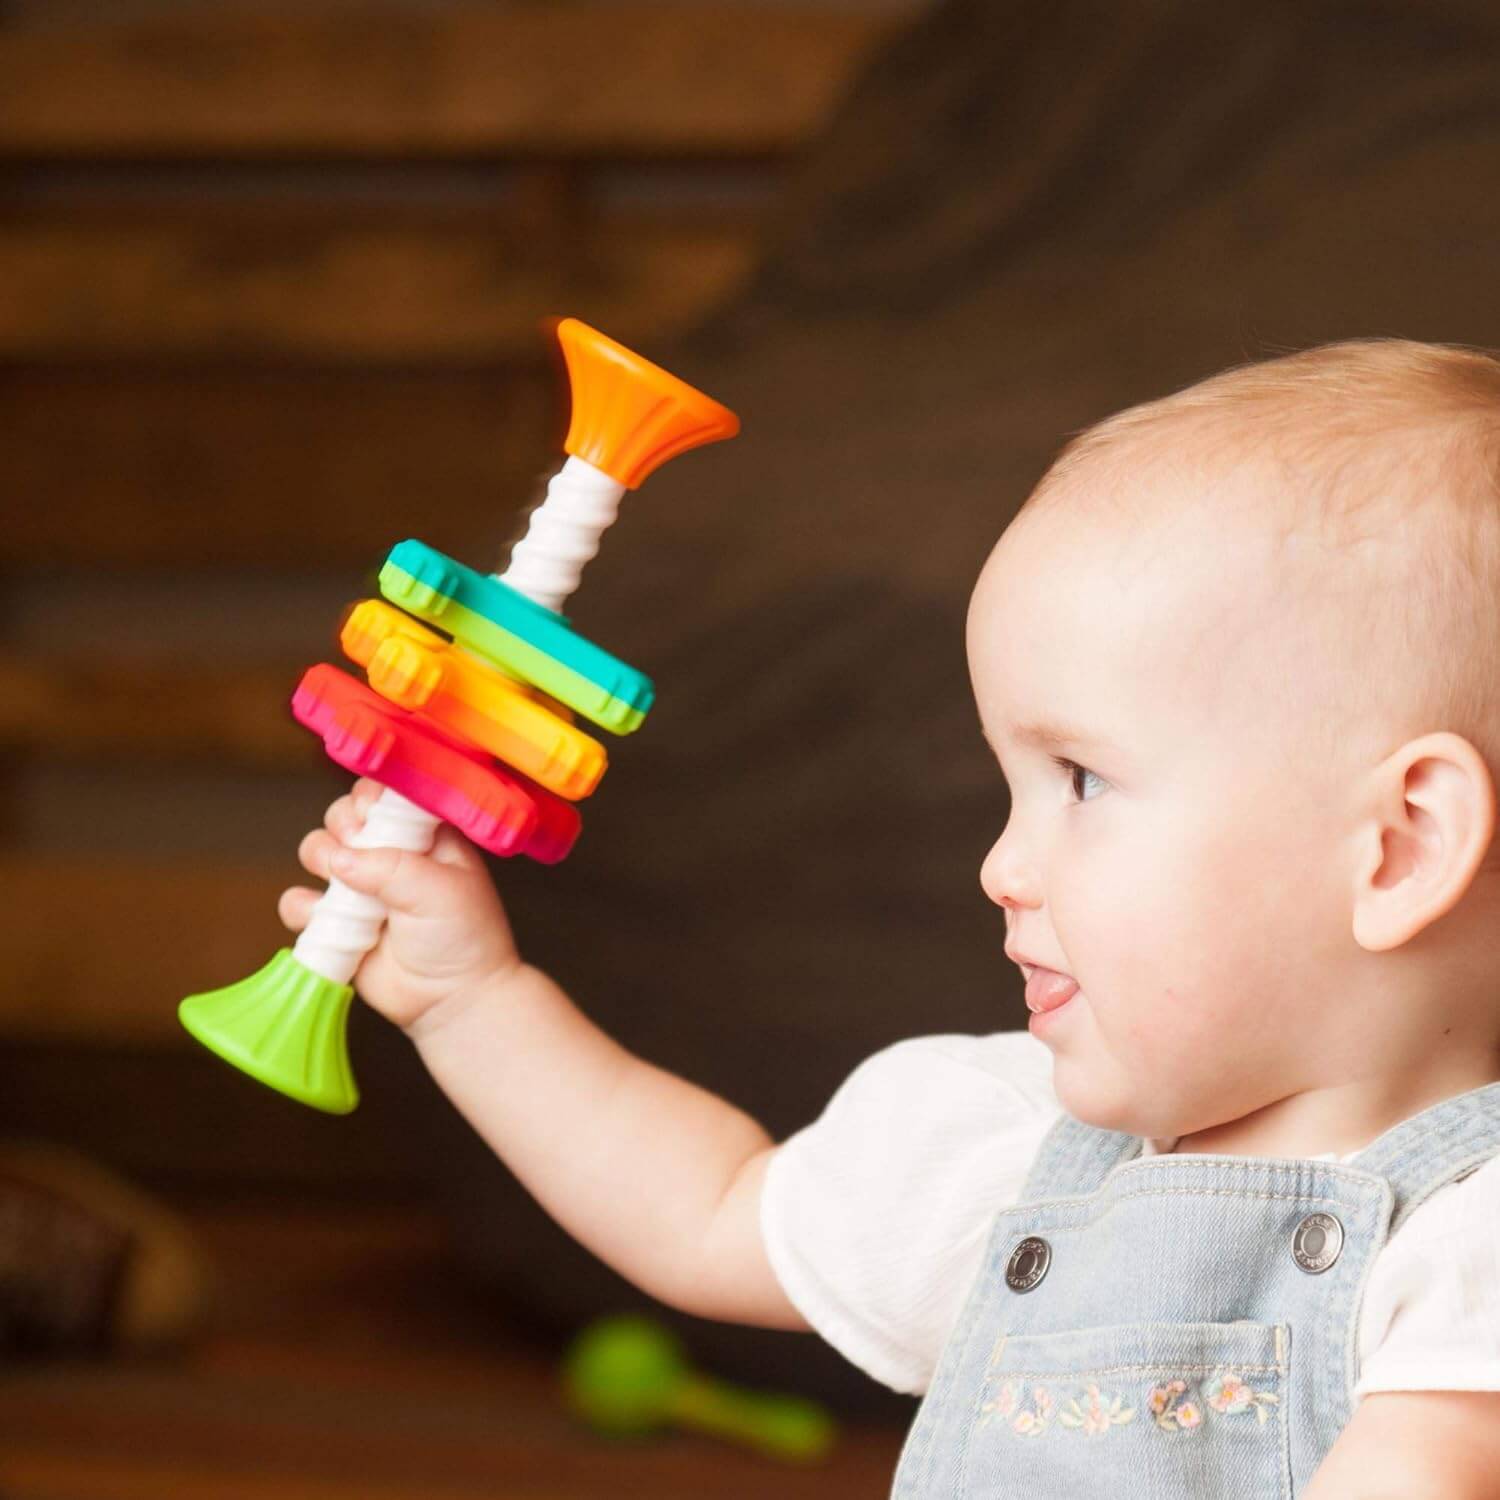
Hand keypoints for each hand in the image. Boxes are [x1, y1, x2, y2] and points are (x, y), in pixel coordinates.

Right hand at [278, 777, 522, 1034]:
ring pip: (317, 851)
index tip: (369, 815)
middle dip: (342, 827)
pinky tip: (321, 918)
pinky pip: (300, 903)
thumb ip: (391, 867)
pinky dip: (300, 907)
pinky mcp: (337, 923)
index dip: (369, 798)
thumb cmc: (463, 938)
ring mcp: (360, 887)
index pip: (386, 795)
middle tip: (357, 848)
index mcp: (423, 836)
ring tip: (342, 885)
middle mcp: (389, 854)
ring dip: (319, 859)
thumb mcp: (439, 891)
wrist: (454, 1001)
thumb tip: (340, 859)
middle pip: (344, 817)